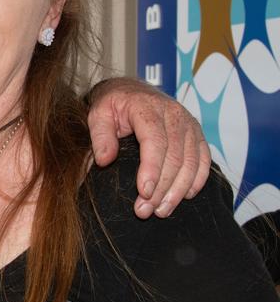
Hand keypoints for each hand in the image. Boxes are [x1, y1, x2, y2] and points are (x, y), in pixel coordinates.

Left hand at [87, 77, 211, 217]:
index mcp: (148, 108)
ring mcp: (189, 124)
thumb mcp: (98, 113)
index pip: (155, 142)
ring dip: (178, 190)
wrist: (131, 90)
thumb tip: (104, 160)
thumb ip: (100, 135)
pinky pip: (203, 159)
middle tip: (145, 211)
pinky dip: (197, 180)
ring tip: (161, 211)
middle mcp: (174, 115)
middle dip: (161, 188)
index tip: (143, 193)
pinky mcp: (197, 134)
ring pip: (192, 162)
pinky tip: (184, 197)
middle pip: (175, 157)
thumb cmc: (113, 104)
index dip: (152, 170)